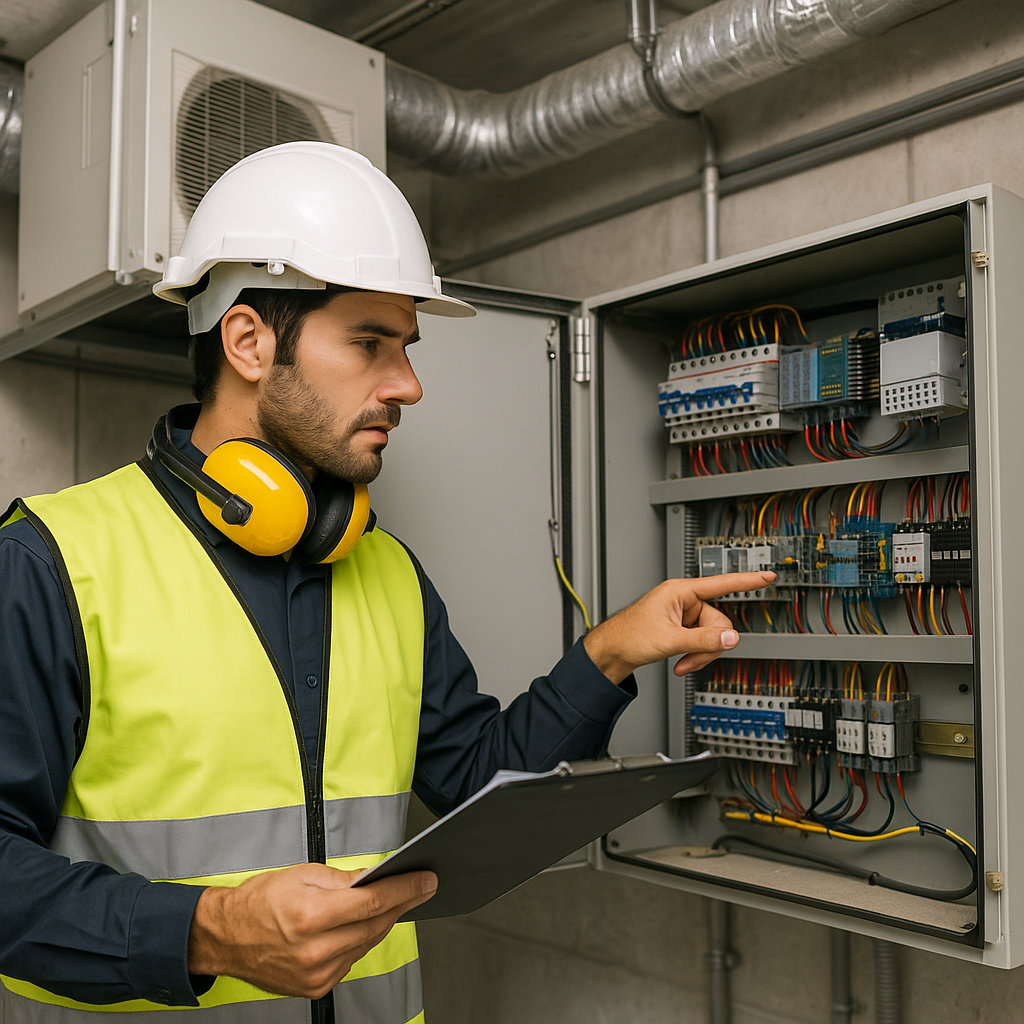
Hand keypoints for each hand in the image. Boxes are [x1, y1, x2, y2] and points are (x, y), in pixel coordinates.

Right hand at [187, 862, 436, 998]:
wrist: (226, 938)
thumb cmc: (259, 901)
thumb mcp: (302, 874)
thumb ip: (344, 879)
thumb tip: (376, 877)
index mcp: (311, 915)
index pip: (372, 901)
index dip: (405, 889)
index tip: (426, 881)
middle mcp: (315, 950)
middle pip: (375, 925)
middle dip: (401, 903)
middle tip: (418, 886)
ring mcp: (316, 974)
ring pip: (366, 944)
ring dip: (382, 922)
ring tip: (393, 901)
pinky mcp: (316, 988)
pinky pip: (352, 960)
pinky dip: (361, 941)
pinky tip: (363, 925)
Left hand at [583, 571, 775, 683]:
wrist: (611, 653)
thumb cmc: (629, 636)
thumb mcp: (670, 640)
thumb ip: (703, 640)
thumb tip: (731, 639)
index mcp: (681, 592)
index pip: (721, 584)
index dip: (747, 581)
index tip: (768, 576)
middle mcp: (685, 601)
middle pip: (719, 623)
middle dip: (708, 645)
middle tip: (690, 656)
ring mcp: (684, 617)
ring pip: (713, 638)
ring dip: (700, 655)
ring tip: (681, 662)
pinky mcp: (683, 630)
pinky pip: (703, 644)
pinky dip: (694, 657)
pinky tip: (680, 663)